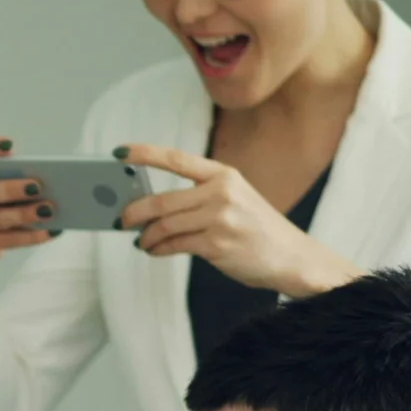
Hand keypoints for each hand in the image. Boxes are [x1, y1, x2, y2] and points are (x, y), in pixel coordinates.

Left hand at [114, 144, 359, 298]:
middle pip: (161, 200)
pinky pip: (174, 246)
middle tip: (121, 219)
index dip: (144, 154)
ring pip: (164, 226)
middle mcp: (222, 193)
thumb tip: (149, 206)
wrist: (291, 257)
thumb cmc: (256, 229)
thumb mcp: (235, 199)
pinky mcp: (217, 245)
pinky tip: (154, 251)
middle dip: (134, 212)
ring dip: (146, 236)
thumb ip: (199, 196)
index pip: (176, 159)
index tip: (119, 152)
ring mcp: (220, 219)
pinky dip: (158, 250)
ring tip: (141, 241)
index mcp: (224, 175)